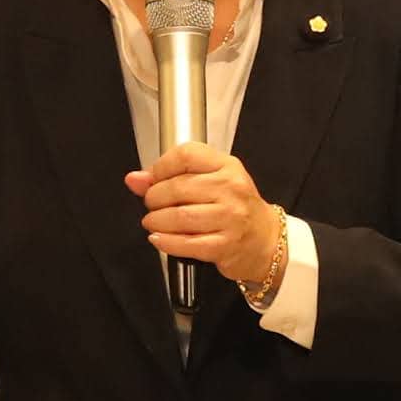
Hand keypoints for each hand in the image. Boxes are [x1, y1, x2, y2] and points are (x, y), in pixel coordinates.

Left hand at [121, 144, 288, 304]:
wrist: (265, 240)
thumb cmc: (235, 208)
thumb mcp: (211, 182)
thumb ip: (171, 177)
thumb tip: (134, 179)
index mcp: (227, 166)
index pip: (185, 155)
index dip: (160, 167)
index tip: (152, 179)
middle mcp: (231, 189)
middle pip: (177, 187)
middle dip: (154, 198)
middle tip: (152, 205)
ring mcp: (230, 218)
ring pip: (179, 216)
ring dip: (156, 220)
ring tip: (153, 222)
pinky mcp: (225, 245)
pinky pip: (186, 243)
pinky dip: (165, 241)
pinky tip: (159, 238)